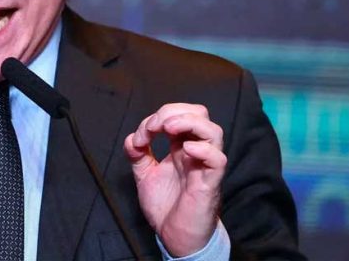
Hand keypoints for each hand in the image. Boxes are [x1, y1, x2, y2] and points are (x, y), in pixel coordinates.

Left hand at [123, 103, 225, 256]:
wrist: (174, 237)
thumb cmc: (166, 206)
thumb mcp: (145, 176)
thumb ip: (138, 156)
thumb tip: (131, 139)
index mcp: (180, 147)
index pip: (178, 115)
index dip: (156, 118)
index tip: (140, 138)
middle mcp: (195, 152)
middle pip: (199, 114)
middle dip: (174, 111)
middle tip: (154, 126)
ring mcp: (204, 166)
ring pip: (214, 131)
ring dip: (189, 122)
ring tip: (168, 128)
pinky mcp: (209, 183)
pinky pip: (217, 160)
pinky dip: (203, 150)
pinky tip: (185, 150)